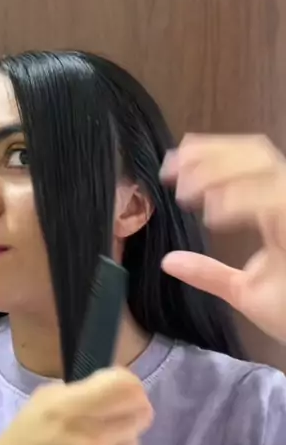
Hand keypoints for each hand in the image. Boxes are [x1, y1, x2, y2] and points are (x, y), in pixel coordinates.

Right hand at [0, 368, 151, 444]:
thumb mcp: (41, 403)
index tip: (114, 394)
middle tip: (101, 426)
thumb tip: (114, 393)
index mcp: (72, 412)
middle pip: (140, 416)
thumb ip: (81, 393)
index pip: (129, 389)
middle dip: (123, 417)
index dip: (127, 387)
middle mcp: (93, 443)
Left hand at [160, 134, 285, 342]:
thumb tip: (169, 262)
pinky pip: (277, 200)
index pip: (251, 161)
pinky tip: (213, 212)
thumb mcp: (243, 291)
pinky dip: (242, 199)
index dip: (211, 154)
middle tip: (171, 171)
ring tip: (187, 193)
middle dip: (209, 155)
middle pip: (257, 153)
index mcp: (279, 209)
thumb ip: (208, 273)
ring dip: (219, 172)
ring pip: (265, 167)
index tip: (172, 167)